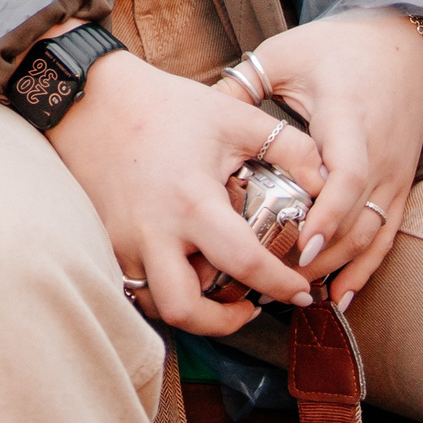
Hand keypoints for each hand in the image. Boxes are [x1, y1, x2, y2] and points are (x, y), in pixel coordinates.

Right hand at [47, 48, 324, 334]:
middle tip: (251, 305)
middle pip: (185, 310)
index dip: (281, 285)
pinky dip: (165, 287)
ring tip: (219, 291)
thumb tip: (332, 182)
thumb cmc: (165, 106)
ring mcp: (124, 240)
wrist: (90, 98)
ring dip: (192, 310)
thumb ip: (291, 149)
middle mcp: (154, 231)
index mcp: (191, 202)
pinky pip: (137, 283)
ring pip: (155, 304)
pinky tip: (187, 268)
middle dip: (225, 324)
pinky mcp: (106, 240)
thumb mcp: (235, 117)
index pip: (245, 264)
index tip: (302, 289)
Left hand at [221, 12, 422, 308]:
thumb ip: (243, 85)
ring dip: (337, 267)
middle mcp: (379, 153)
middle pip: (357, 218)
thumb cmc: (336, 47)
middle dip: (321, 255)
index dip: (325, 214)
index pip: (345, 176)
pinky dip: (365, 268)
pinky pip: (387, 235)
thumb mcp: (284, 56)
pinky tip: (341, 295)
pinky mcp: (401, 186)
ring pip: (372, 234)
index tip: (297, 244)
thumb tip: (195, 111)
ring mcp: (394, 174)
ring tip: (298, 292)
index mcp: (348, 119)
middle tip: (278, 281)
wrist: (400, 45)